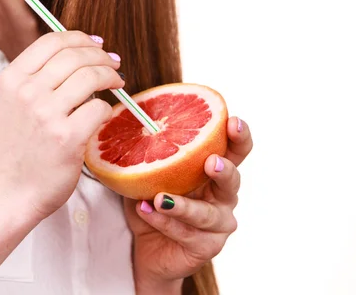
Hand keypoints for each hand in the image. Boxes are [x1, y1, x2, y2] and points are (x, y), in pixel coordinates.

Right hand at [0, 31, 124, 219]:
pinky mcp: (66, 137)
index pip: (51, 41)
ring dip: (111, 76)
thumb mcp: (13, 104)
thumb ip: (37, 78)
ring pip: (91, 76)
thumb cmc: (17, 149)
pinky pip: (99, 108)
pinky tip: (104, 114)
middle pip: (75, 55)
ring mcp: (46, 114)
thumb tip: (80, 52)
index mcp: (11, 79)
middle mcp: (26, 92)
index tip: (96, 44)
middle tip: (114, 63)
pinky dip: (107, 108)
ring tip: (117, 82)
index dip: (79, 38)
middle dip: (101, 55)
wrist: (9, 191)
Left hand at [124, 117, 252, 289]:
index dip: (239, 136)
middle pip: (233, 181)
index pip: (235, 151)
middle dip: (224, 170)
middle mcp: (223, 197)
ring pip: (206, 214)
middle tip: (211, 162)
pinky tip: (145, 211)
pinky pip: (185, 233)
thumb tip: (129, 124)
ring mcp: (218, 224)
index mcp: (213, 172)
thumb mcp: (148, 174)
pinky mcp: (206, 247)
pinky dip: (164, 221)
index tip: (232, 122)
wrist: (148, 248)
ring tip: (159, 198)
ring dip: (183, 205)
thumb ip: (148, 153)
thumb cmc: (152, 203)